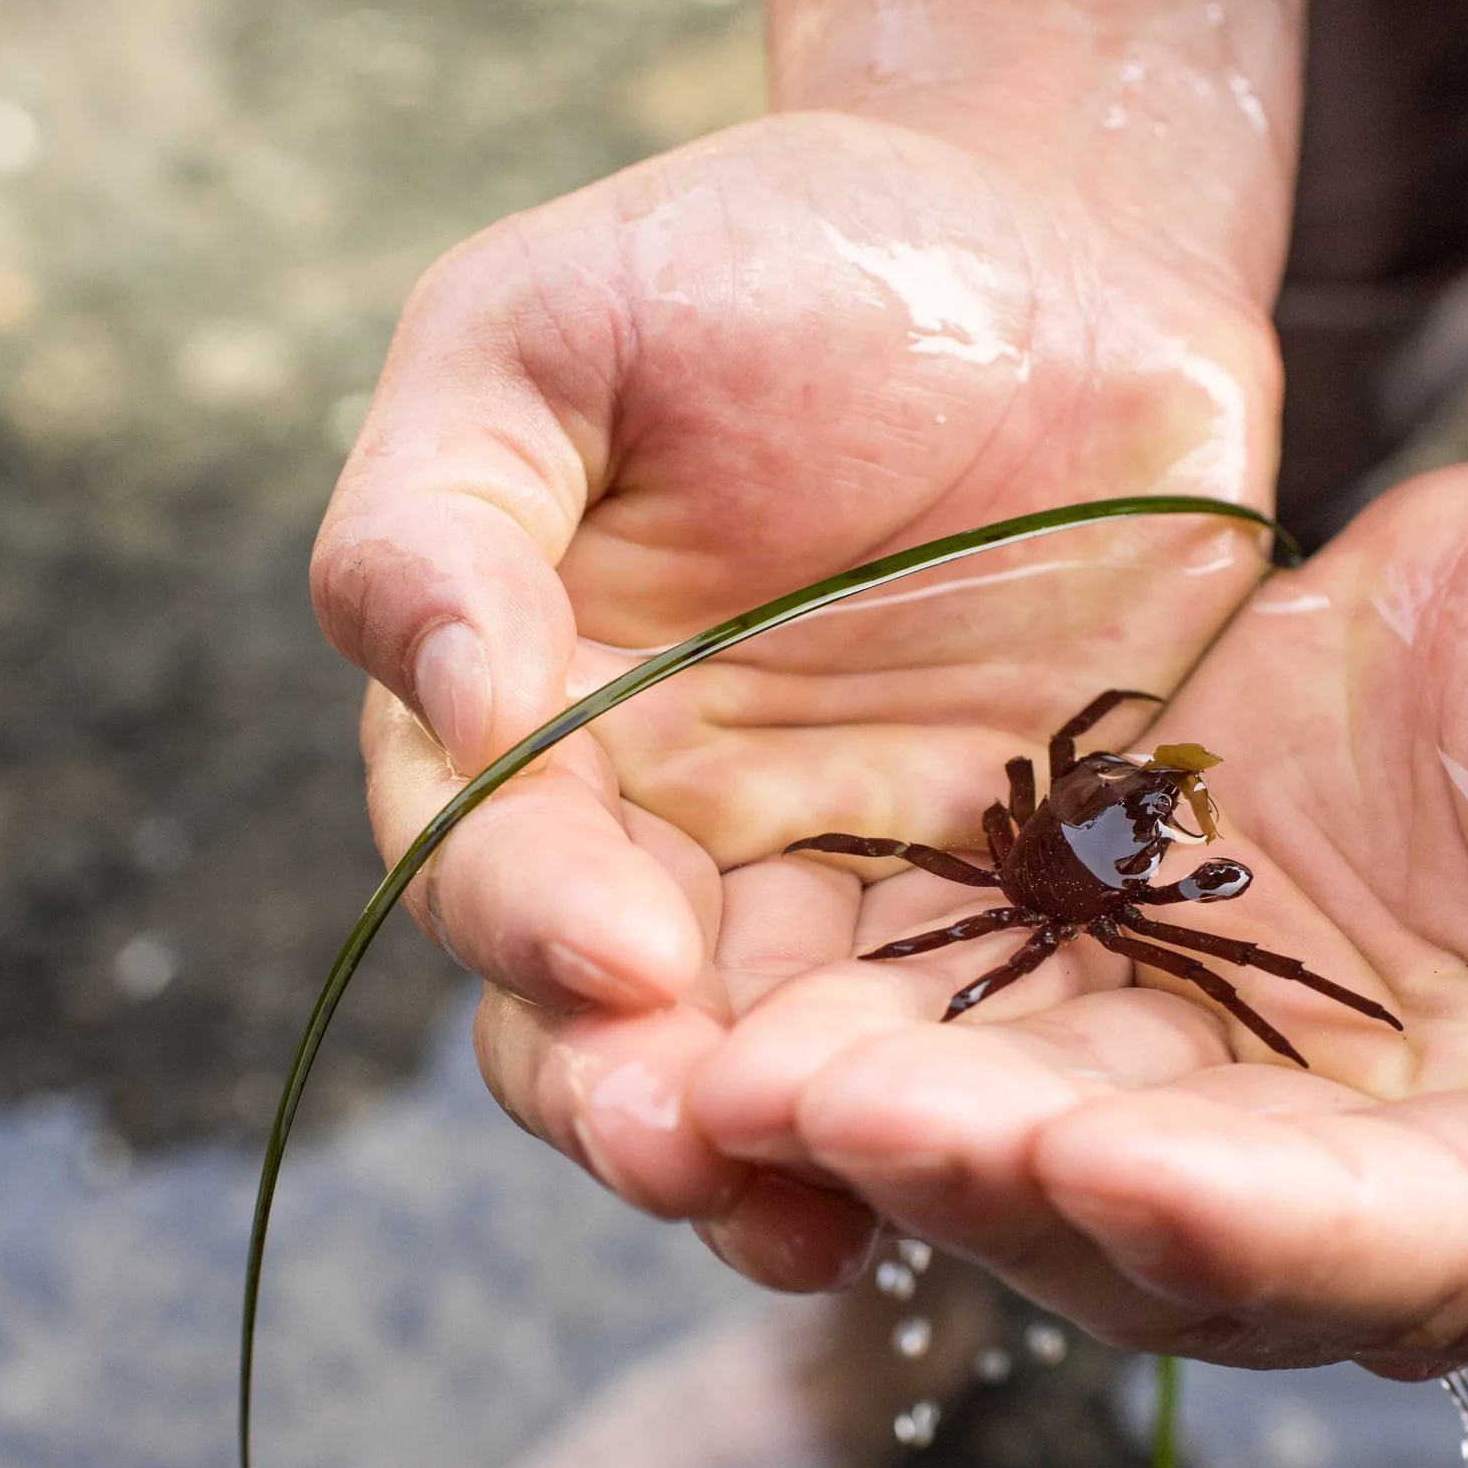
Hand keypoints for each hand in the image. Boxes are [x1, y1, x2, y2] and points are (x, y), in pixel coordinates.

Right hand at [324, 111, 1279, 1257]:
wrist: (1038, 244)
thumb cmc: (763, 259)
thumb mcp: (552, 330)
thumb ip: (448, 510)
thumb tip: (429, 694)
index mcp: (533, 720)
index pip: (490, 862)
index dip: (534, 915)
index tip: (614, 949)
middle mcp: (669, 837)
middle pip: (607, 1022)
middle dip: (630, 1095)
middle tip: (679, 1145)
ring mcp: (843, 882)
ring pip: (778, 1066)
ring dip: (780, 1154)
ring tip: (803, 1223)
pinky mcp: (1010, 900)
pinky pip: (972, 1034)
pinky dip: (966, 1109)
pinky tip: (982, 1167)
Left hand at [671, 435, 1467, 1397]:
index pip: (1396, 1258)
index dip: (1254, 1224)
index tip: (1112, 1158)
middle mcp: (1382, 1200)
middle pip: (1176, 1245)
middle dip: (1010, 1188)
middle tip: (842, 1113)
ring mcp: (1250, 1103)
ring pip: (1052, 1164)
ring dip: (907, 1129)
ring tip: (753, 1067)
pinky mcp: (1148, 987)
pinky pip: (1006, 1030)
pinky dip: (897, 1022)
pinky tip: (768, 991)